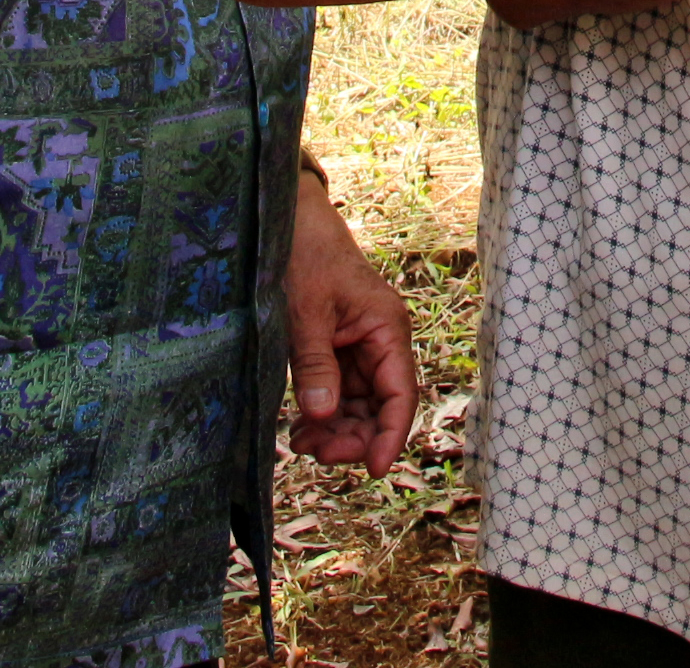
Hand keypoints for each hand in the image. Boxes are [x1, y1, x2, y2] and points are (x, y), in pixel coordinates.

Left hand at [283, 168, 417, 473]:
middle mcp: (380, 341)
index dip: (391, 435)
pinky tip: (300, 428)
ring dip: (336, 429)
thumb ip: (316, 365)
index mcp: (388, 328)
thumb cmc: (305, 254)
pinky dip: (323, 413)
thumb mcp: (306, 311)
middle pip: (380, 407)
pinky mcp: (337, 348)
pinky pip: (338, 392)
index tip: (374, 470)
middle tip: (316, 454)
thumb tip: (322, 416)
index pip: (400, 394)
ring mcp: (359, 346)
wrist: (289, 219)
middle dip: (354, 437)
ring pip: (359, 405)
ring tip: (301, 445)